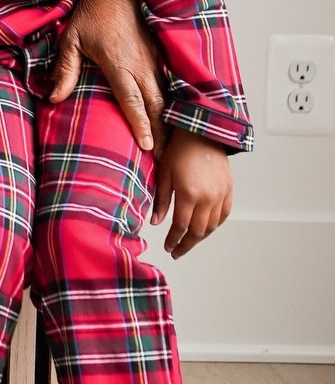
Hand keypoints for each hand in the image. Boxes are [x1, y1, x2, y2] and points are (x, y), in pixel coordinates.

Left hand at [50, 0, 165, 152]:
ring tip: (170, 147)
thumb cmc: (90, 15)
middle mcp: (141, 65)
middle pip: (156, 104)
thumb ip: (65, 70)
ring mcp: (154, 59)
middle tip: (164, 159)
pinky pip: (168, 84)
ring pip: (165, 96)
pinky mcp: (159, 54)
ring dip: (168, 121)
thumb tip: (52, 98)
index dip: (141, 125)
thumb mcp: (71, 40)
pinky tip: (172, 119)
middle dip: (162, 132)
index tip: (148, 147)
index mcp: (120, 64)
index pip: (133, 101)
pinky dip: (171, 103)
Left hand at [152, 127, 233, 256]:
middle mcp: (208, 198)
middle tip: (177, 251)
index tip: (168, 247)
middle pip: (198, 232)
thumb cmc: (179, 149)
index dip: (174, 240)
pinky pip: (224, 215)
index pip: (181, 226)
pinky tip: (205, 228)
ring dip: (200, 237)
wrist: (201, 132)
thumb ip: (161, 200)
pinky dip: (214, 225)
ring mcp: (221, 195)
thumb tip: (156, 222)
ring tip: (189, 241)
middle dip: (187, 244)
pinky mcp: (229, 190)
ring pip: (212, 226)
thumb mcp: (164, 173)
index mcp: (189, 194)